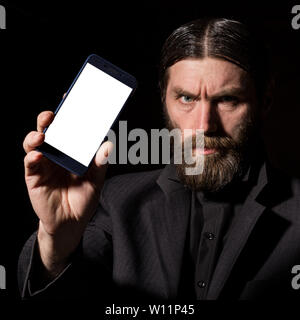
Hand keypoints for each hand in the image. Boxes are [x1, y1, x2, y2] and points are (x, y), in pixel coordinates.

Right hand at [23, 110, 112, 274]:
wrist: (71, 222)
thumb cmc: (83, 198)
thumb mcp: (96, 180)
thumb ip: (100, 163)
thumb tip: (109, 144)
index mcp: (71, 150)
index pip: (69, 127)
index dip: (68, 113)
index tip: (71, 97)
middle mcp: (56, 153)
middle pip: (50, 130)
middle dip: (49, 119)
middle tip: (53, 114)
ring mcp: (44, 163)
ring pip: (35, 142)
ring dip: (37, 135)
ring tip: (43, 134)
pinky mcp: (34, 176)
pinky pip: (30, 163)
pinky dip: (32, 156)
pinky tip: (38, 154)